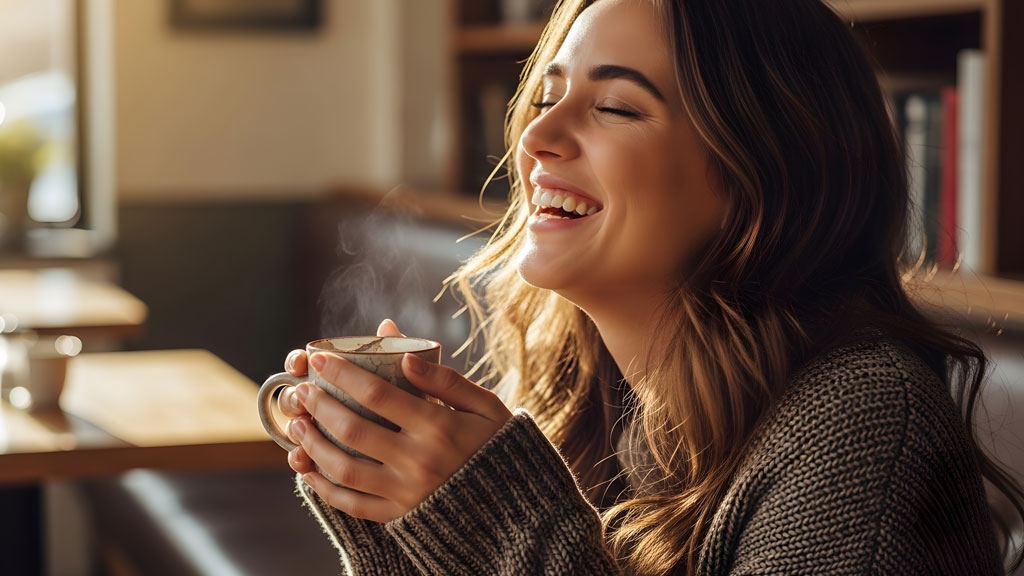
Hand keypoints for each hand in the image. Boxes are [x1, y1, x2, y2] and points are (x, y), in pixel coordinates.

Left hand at [289, 333, 511, 522]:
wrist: (515, 505)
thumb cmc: (497, 445)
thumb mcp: (485, 405)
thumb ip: (446, 380)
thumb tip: (406, 357)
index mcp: (439, 427)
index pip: (378, 393)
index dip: (343, 373)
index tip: (320, 359)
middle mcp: (419, 460)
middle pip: (354, 429)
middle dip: (320, 406)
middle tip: (302, 390)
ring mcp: (407, 492)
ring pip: (344, 468)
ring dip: (313, 444)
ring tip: (297, 425)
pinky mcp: (400, 516)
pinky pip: (352, 504)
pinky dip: (324, 487)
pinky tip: (308, 468)